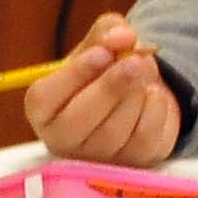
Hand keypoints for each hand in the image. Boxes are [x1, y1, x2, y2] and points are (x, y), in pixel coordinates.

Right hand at [24, 12, 182, 165]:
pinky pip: (143, 139)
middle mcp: (61, 140)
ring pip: (114, 131)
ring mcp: (96, 158)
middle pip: (78, 121)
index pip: (45, 99)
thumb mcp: (99, 45)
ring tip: (144, 71)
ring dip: (135, 95)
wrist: (134, 97)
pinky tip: (153, 93)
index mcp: (43, 109)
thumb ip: (106, 33)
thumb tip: (122, 36)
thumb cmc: (104, 72)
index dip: (74, 75)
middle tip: (135, 62)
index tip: (101, 52)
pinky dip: (154, 110)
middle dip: (110, 88)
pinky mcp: (131, 163)